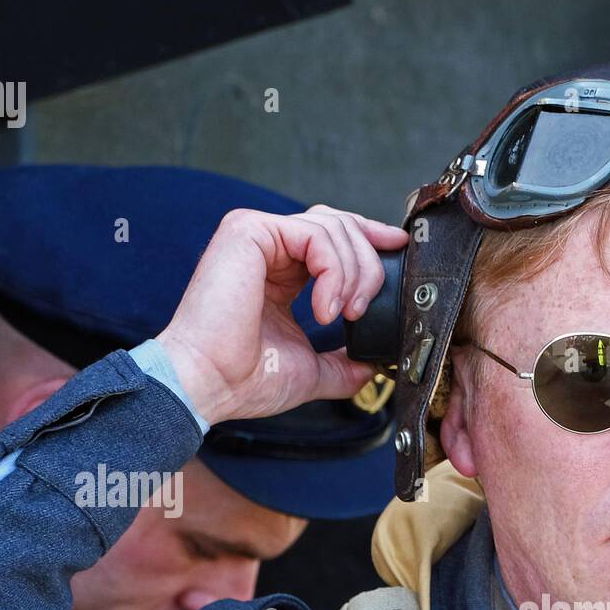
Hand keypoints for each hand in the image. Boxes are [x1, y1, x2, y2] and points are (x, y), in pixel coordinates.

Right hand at [156, 205, 407, 426]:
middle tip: (365, 309)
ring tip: (344, 314)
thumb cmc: (246, 379)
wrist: (209, 385)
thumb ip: (342, 363)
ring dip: (354, 274)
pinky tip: (325, 309)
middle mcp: (267, 247)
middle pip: (340, 225)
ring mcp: (256, 235)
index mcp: (280, 274)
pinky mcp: (249, 231)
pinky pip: (315, 235)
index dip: (371, 240)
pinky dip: (334, 272)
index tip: (400, 251)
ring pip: (333, 227)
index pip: (333, 239)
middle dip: (368, 264)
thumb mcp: (311, 371)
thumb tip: (372, 367)